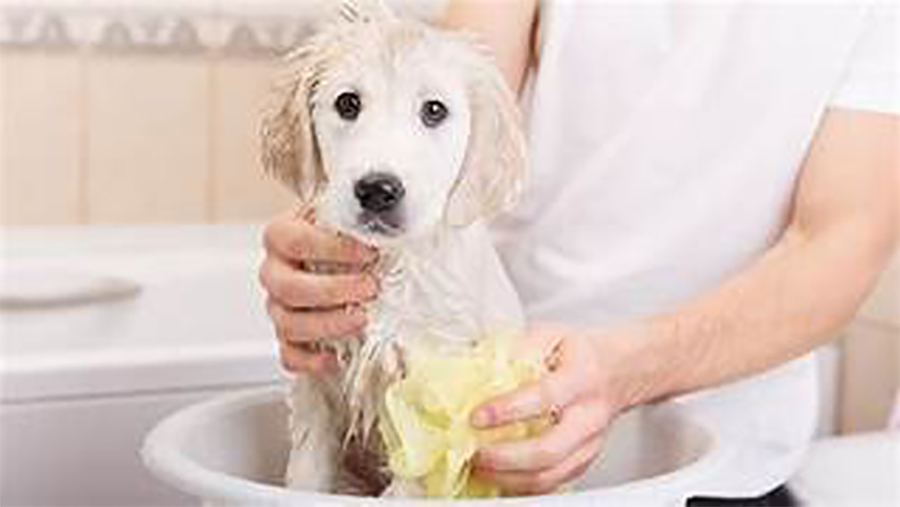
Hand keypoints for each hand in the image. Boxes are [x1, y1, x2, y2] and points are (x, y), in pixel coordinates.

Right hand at [259, 209, 378, 374]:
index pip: (295, 240)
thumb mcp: (347, 218)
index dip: (332, 248)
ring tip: (362, 319)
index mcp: (282, 236)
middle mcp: (275, 272)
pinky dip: (311, 361)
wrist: (333, 256)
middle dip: (334, 290)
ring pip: (288, 324)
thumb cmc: (340, 238)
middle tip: (369, 288)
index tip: (369, 252)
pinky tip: (335, 357)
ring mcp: (278, 306)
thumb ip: (360, 218)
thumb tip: (395, 219)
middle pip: (289, 288)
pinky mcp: (288, 336)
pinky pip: (289, 355)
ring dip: (328, 325)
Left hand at [470, 326, 632, 494]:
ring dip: (509, 478)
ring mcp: (589, 443)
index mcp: (581, 378)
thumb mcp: (550, 335)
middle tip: (475, 452)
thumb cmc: (580, 353)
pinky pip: (553, 483)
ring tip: (480, 468)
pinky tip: (500, 476)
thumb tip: (480, 365)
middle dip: (506, 458)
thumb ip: (519, 348)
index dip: (507, 410)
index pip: (544, 397)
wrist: (619, 370)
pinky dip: (522, 486)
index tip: (476, 417)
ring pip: (551, 475)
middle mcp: (589, 415)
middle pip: (549, 450)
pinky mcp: (584, 461)